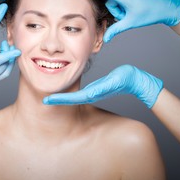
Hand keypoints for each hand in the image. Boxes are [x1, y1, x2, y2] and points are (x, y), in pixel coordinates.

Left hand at [43, 64, 162, 107]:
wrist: (136, 80)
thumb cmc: (126, 78)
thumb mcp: (112, 80)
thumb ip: (101, 87)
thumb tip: (90, 93)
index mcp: (93, 93)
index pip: (72, 98)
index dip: (59, 100)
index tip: (47, 101)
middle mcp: (91, 94)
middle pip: (70, 99)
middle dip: (57, 100)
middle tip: (43, 100)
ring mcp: (93, 92)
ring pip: (73, 97)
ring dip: (62, 97)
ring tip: (50, 96)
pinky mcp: (96, 89)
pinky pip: (79, 93)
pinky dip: (70, 94)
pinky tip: (65, 92)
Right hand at [78, 0, 179, 41]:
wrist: (166, 6)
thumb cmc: (149, 14)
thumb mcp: (131, 23)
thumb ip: (115, 30)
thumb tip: (105, 39)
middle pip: (112, 0)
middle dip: (117, 9)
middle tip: (129, 14)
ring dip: (123, 4)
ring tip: (135, 8)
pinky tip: (138, 2)